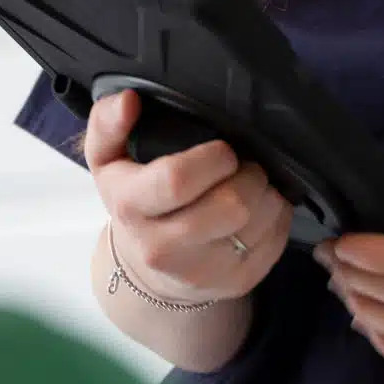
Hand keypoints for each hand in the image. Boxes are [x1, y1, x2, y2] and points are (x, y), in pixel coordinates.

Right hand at [84, 90, 292, 305]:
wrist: (144, 267)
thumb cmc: (133, 198)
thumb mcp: (107, 159)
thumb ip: (108, 122)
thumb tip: (129, 99)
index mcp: (130, 207)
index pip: (177, 180)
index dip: (212, 158)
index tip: (221, 149)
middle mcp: (162, 248)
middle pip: (230, 205)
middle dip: (248, 174)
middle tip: (242, 164)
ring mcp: (200, 272)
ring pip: (257, 223)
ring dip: (265, 193)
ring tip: (251, 182)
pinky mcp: (233, 284)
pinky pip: (274, 242)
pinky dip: (276, 216)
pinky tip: (260, 207)